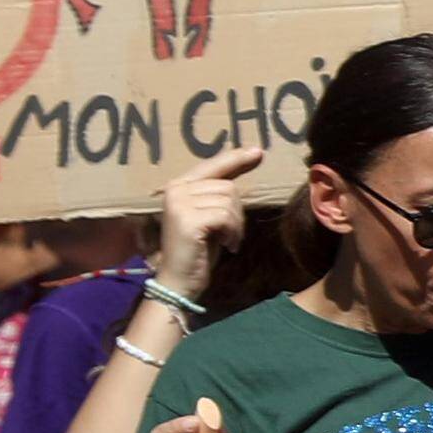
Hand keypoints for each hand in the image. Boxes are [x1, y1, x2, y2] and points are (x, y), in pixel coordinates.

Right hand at [153, 145, 265, 300]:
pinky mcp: (187, 219)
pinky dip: (232, 232)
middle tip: (229, 234)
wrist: (178, 281)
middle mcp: (175, 189)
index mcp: (178, 185)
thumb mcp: (210, 216)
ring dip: (235, 224)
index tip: (258, 152)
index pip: (212, 166)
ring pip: (228, 201)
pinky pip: (225, 216)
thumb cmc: (198, 250)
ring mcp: (178, 203)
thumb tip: (247, 163)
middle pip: (227, 186)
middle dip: (236, 212)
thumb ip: (219, 193)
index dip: (235, 159)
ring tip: (225, 240)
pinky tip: (226, 244)